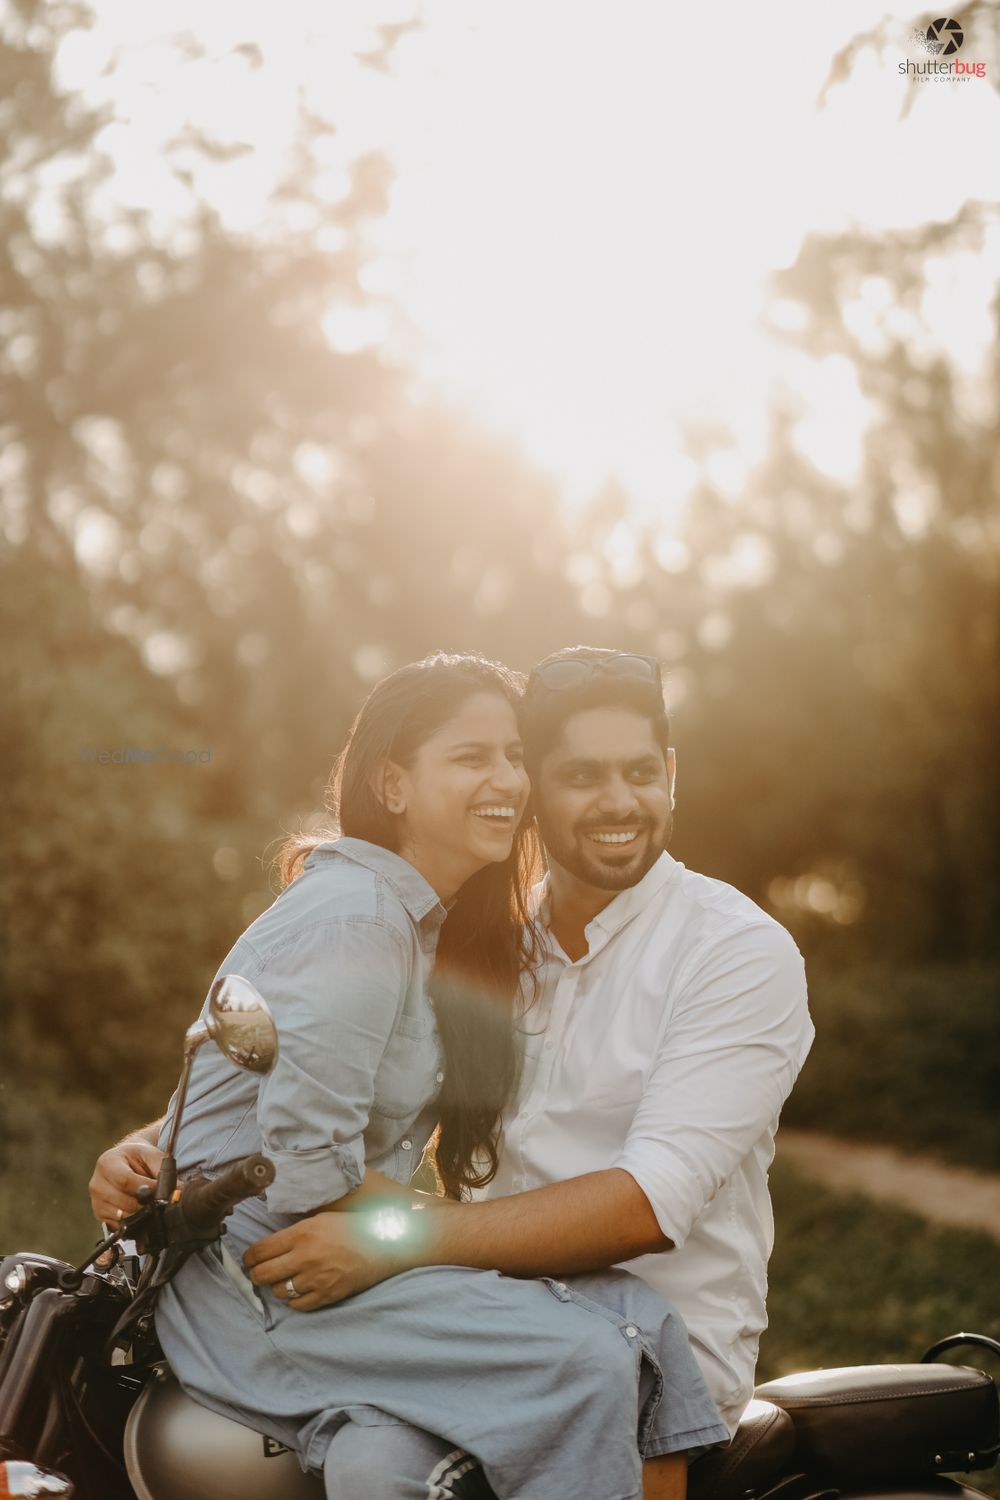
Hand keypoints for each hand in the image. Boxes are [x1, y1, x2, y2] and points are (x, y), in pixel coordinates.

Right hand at [89, 1139, 163, 1222]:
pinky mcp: (99, 1215)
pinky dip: (132, 1223)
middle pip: (123, 1202)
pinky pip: (117, 1226)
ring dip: (140, 1215)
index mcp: (107, 1163)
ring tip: (150, 1206)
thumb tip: (179, 1191)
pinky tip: (140, 1213)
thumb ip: (164, 1171)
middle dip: (145, 1205)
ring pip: (121, 1217)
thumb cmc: (138, 1157)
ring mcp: (96, 1201)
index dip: (146, 1189)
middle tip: (159, 1203)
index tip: (161, 1192)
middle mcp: (97, 1183)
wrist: (125, 1161)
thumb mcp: (151, 1156)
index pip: (125, 1181)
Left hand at [244, 1210, 411, 1311]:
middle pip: (263, 1274)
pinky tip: (300, 1290)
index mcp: (302, 1233)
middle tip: (259, 1273)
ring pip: (278, 1292)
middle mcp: (306, 1256)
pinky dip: (295, 1300)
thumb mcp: (321, 1218)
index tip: (249, 1260)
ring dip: (278, 1286)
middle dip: (256, 1275)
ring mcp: (317, 1279)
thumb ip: (294, 1232)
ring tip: (284, 1279)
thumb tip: (268, 1246)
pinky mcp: (327, 1295)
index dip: (249, 1258)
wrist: (384, 1243)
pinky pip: (298, 1306)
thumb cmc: (351, 1227)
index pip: (260, 1251)